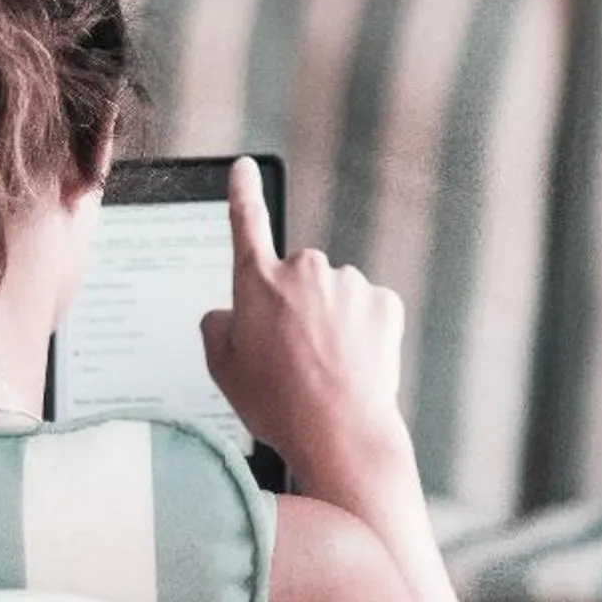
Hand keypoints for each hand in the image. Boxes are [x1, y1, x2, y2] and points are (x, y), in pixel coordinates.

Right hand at [200, 157, 413, 497]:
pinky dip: (362, 334)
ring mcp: (348, 283)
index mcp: (258, 281)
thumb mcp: (223, 370)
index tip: (244, 168)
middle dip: (297, 306)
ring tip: (325, 371)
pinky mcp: (384, 303)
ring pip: (335, 297)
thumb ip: (218, 328)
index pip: (246, 223)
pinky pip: (368, 312)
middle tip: (294, 356)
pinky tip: (354, 366)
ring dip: (331, 323)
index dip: (243, 193)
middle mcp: (304, 270)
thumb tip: (227, 313)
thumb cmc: (277, 404)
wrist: (340, 434)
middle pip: (298, 280)